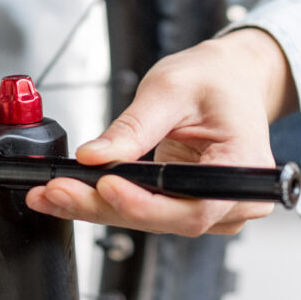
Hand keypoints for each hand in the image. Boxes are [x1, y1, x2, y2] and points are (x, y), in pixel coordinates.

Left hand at [24, 28, 297, 235]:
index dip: (146, 204)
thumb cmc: (215, 79)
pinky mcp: (187, 206)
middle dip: (106, 206)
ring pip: (151, 220)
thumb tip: (94, 156)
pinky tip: (74, 194)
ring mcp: (213, 208)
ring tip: (55, 191)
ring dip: (99, 208)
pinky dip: (108, 203)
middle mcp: (236, 199)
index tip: (104, 185)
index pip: (196, 205)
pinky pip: (146, 212)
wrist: (232, 79)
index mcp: (245, 167)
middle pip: (167, 219)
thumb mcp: (172, 88)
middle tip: (58, 190)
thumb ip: (134, 126)